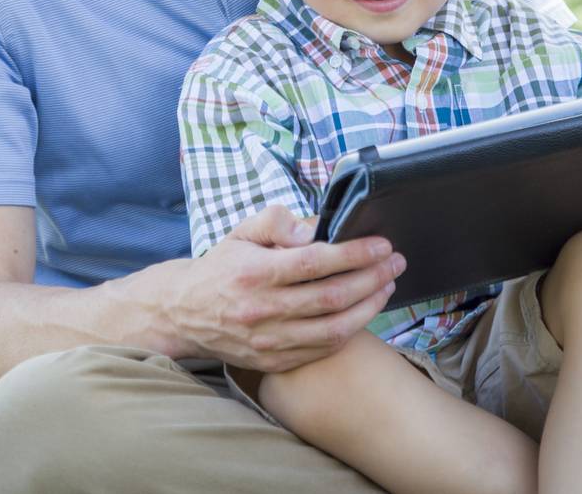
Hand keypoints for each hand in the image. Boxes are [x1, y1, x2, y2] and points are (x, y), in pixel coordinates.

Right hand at [167, 205, 404, 372]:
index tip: (381, 245)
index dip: (354, 254)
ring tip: (387, 286)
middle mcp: (263, 309)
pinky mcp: (274, 361)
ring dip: (369, 307)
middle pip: (332, 296)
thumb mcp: (241, 233)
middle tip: (396, 263)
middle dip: (372, 278)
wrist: (185, 313)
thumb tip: (314, 229)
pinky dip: (349, 331)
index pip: (315, 262)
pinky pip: (322, 350)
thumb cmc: (221, 267)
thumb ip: (276, 221)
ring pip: (333, 328)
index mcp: (255, 272)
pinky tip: (364, 312)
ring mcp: (269, 340)